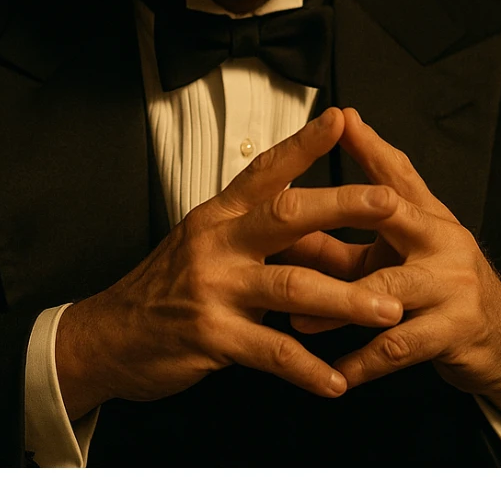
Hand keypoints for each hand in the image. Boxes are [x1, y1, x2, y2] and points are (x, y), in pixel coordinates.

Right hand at [54, 107, 405, 418]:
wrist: (110, 334)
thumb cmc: (171, 286)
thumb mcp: (215, 249)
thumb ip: (274, 244)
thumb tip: (338, 244)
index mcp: (220, 214)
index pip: (266, 170)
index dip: (303, 144)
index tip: (340, 120)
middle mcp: (218, 241)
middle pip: (286, 215)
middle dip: (342, 206)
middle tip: (390, 204)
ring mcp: (213, 287)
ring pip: (290, 286)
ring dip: (344, 300)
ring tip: (388, 310)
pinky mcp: (211, 335)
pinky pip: (270, 351)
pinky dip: (307, 368)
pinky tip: (336, 381)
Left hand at [278, 108, 500, 430]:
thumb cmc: (441, 284)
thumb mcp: (407, 248)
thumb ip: (360, 227)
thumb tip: (303, 206)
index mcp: (428, 216)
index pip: (397, 172)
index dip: (370, 146)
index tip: (341, 121)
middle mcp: (444, 240)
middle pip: (392, 213)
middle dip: (346, 208)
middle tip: (298, 221)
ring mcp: (453, 285)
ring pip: (386, 290)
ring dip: (338, 308)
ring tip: (297, 321)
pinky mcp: (455, 330)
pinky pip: (398, 347)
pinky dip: (363, 362)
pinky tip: (336, 373)